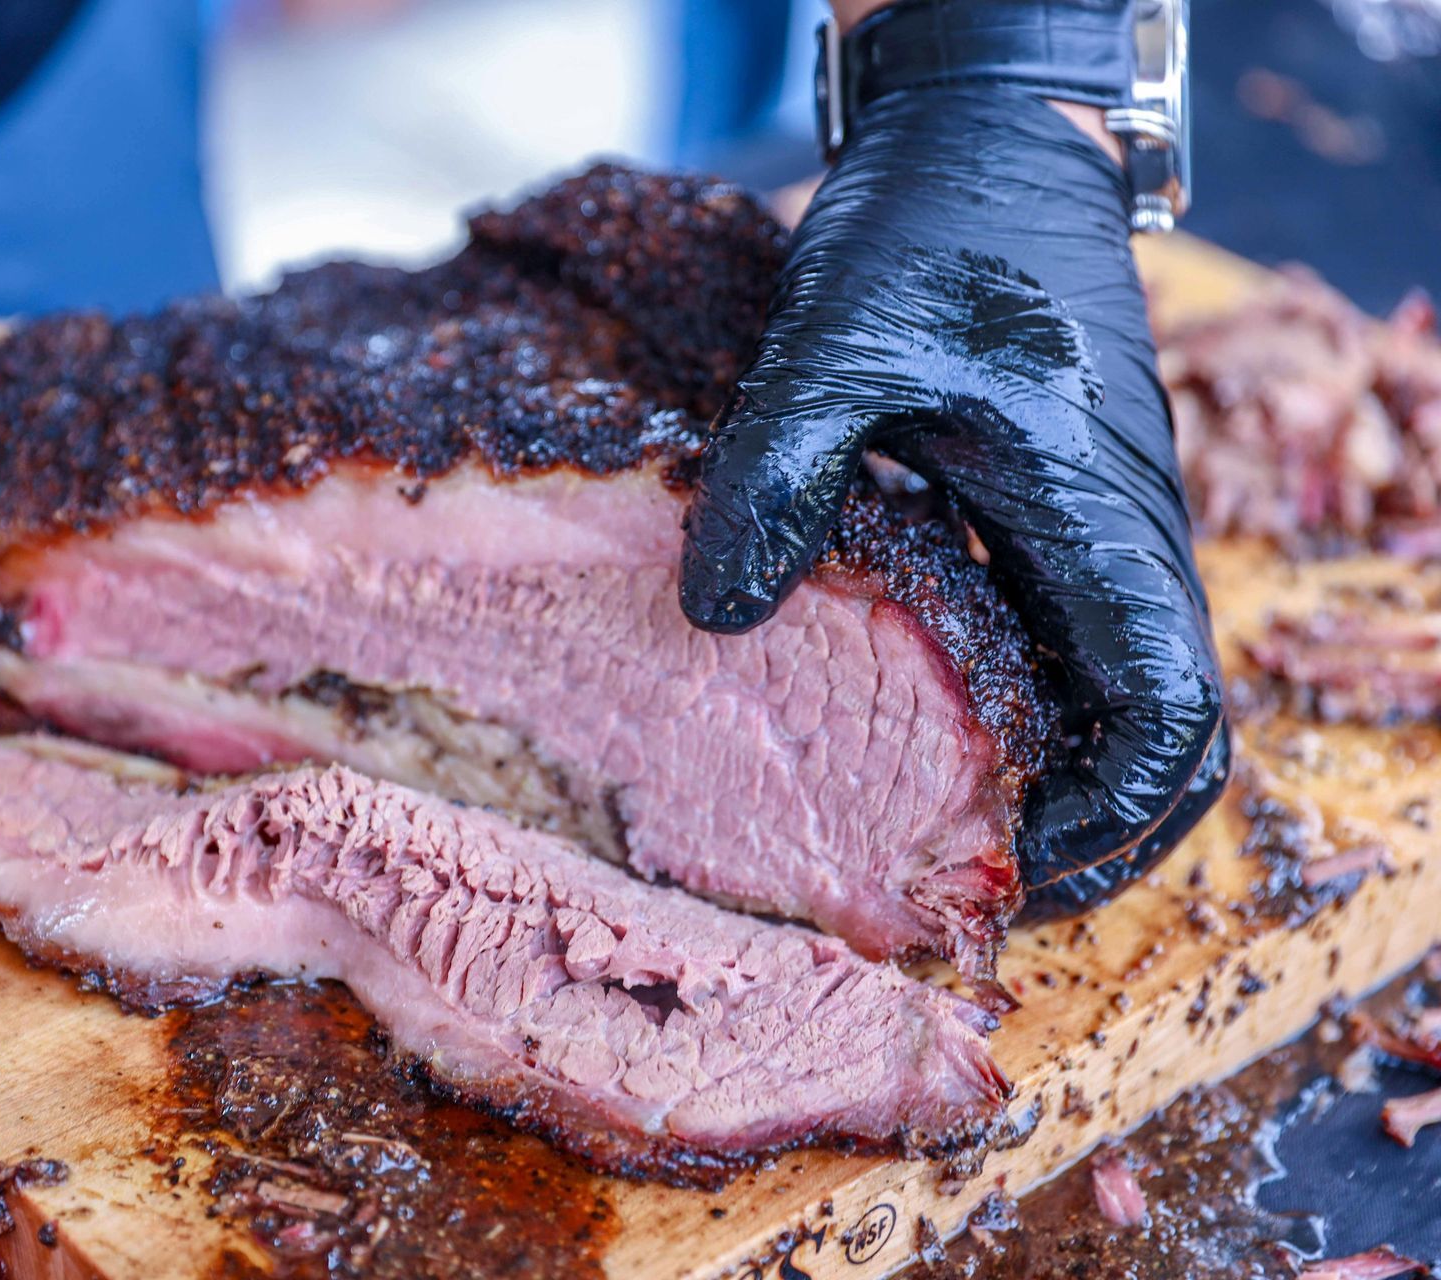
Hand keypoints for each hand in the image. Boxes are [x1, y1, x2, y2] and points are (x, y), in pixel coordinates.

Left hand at [678, 85, 1226, 912]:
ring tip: (948, 835)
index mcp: (1093, 521)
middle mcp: (1119, 542)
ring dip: (1063, 778)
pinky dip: (1032, 709)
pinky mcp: (1059, 509)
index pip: (1164, 715)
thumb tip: (718, 620)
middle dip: (1094, 831)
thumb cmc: (928, 232)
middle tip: (976, 888)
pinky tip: (931, 726)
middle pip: (1164, 735)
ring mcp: (1097, 529)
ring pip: (1123, 695)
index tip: (1004, 863)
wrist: (988, 139)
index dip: (1106, 819)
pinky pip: (1076, 639)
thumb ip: (779, 478)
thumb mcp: (832, 348)